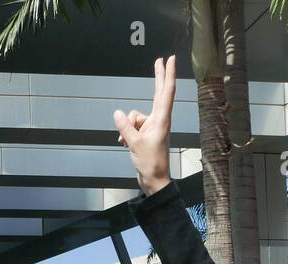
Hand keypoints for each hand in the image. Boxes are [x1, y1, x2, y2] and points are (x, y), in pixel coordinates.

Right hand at [114, 55, 175, 195]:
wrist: (154, 180)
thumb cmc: (150, 162)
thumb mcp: (134, 143)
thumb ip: (125, 127)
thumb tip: (118, 113)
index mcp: (161, 119)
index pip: (166, 92)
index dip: (167, 74)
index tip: (170, 59)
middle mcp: (159, 120)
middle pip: (158, 93)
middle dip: (158, 77)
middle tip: (160, 60)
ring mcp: (152, 127)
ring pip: (135, 116)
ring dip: (127, 127)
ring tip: (128, 143)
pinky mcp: (146, 134)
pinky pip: (131, 127)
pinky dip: (126, 134)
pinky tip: (125, 145)